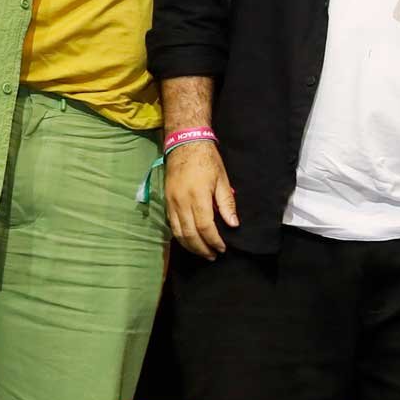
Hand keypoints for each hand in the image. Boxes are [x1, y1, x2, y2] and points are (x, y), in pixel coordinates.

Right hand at [166, 140, 239, 258]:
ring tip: (202, 253)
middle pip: (190, 234)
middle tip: (213, 256)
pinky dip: (180, 236)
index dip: (214, 241)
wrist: (185, 144)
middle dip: (202, 248)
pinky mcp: (166, 201)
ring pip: (178, 232)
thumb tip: (233, 224)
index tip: (222, 248)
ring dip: (190, 246)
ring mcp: (171, 202)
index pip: (205, 227)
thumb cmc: (207, 160)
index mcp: (198, 196)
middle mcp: (181, 202)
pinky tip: (189, 241)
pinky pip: (171, 224)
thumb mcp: (222, 179)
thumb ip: (226, 204)